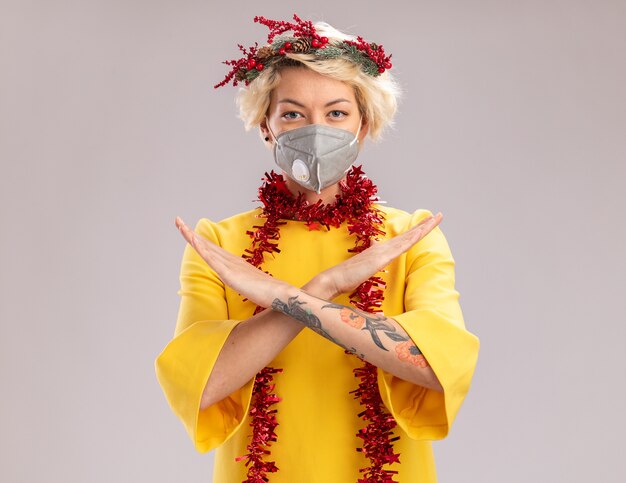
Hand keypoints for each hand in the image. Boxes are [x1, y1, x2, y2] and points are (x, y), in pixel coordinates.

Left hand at [175, 217, 291, 307]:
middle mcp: (231, 261)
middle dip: (191, 233)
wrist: (282, 295)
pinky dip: (202, 249)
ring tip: (180, 225)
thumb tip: (248, 286)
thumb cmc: (270, 293)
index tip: (189, 232)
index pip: (213, 250)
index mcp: (235, 264)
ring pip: (206, 249)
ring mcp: (230, 266)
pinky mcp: (230, 274)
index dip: (200, 241)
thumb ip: (248, 284)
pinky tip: (194, 241)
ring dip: (192, 237)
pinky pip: (213, 260)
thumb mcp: (253, 287)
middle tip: (177, 221)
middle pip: (207, 245)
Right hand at [314, 212, 442, 298]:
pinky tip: (421, 232)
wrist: (333, 279)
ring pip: (408, 237)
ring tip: (435, 218)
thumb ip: (369, 260)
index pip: (401, 240)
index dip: (413, 232)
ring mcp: (382, 251)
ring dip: (423, 227)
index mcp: (379, 250)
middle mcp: (382, 247)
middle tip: (437, 215)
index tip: (424, 226)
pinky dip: (413, 238)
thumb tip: (373, 246)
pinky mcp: (382, 258)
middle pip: (407, 234)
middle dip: (423, 225)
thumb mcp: (362, 268)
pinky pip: (402, 246)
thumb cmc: (346, 277)